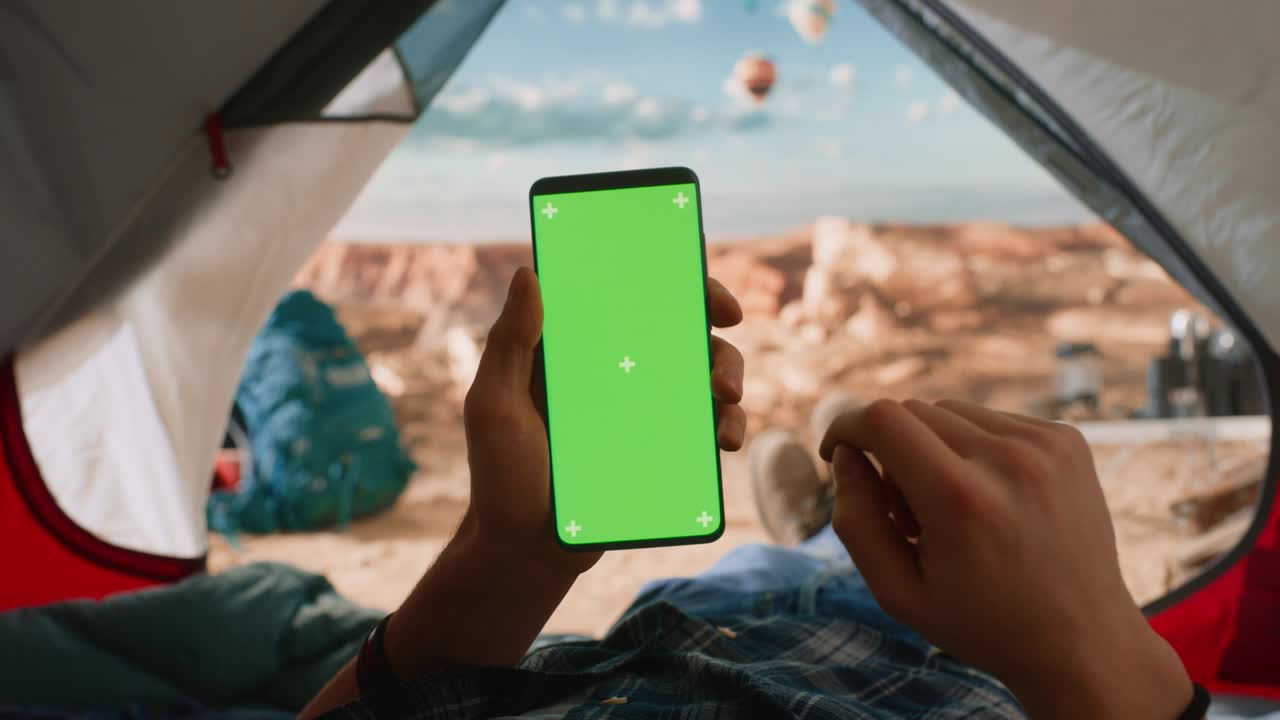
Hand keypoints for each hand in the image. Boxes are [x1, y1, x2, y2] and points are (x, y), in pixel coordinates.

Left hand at [462, 267, 745, 576]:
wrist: (528, 551)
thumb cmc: (502, 476)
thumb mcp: (495, 405)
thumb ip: (509, 343)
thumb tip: (529, 272)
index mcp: (574, 351)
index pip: (623, 297)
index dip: (663, 276)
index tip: (693, 276)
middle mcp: (612, 372)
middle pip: (675, 330)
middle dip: (711, 319)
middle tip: (729, 323)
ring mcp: (640, 411)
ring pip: (700, 376)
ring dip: (728, 372)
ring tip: (726, 396)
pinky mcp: (659, 449)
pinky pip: (704, 428)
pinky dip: (726, 424)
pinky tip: (725, 438)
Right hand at [819, 399, 1191, 719]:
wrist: (1083, 641)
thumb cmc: (982, 623)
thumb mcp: (897, 592)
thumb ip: (856, 520)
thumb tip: (844, 455)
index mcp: (961, 500)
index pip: (883, 419)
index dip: (846, 426)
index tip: (835, 451)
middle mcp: (1009, 460)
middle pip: (913, 411)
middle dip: (890, 450)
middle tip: (906, 512)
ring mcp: (1047, 445)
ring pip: (951, 411)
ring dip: (933, 447)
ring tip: (954, 509)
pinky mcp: (1068, 440)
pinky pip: (992, 420)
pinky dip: (975, 448)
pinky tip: (990, 498)